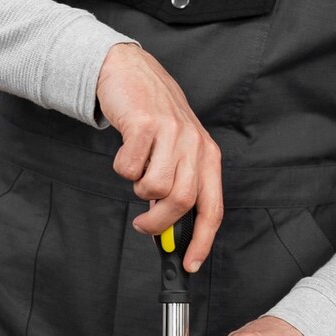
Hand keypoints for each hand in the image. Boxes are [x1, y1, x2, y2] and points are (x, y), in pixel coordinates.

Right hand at [95, 43, 221, 270]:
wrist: (130, 72)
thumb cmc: (154, 116)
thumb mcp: (176, 149)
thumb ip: (178, 184)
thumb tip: (170, 230)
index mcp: (207, 155)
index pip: (213, 207)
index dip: (202, 240)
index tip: (190, 263)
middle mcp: (194, 144)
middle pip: (182, 202)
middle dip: (159, 223)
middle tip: (144, 225)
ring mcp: (171, 133)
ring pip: (154, 187)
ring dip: (138, 188)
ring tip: (137, 171)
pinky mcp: (143, 125)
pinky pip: (129, 168)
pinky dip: (122, 168)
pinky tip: (126, 151)